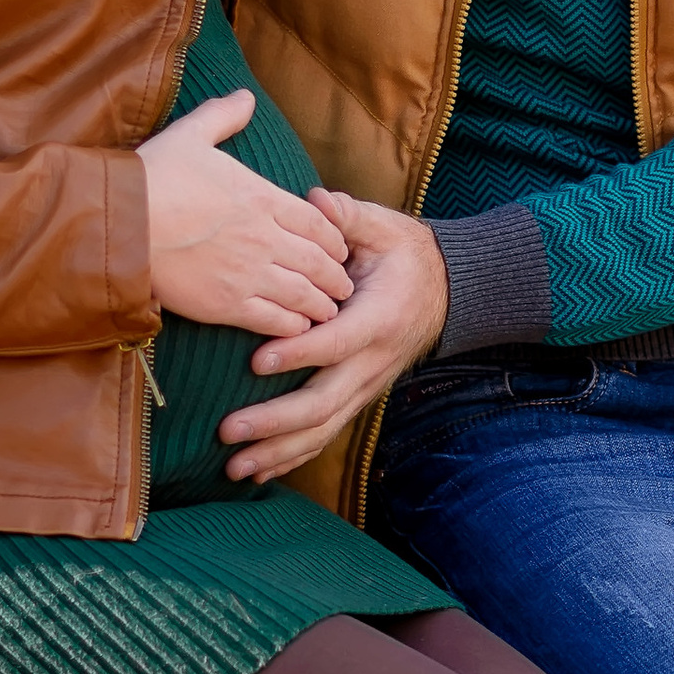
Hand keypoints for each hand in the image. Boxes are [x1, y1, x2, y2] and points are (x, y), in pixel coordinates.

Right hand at [140, 94, 353, 336]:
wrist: (120, 223)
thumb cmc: (151, 177)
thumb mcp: (190, 134)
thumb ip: (222, 116)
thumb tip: (245, 96)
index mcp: (262, 198)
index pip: (318, 223)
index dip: (334, 239)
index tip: (340, 249)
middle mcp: (264, 238)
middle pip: (318, 262)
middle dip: (335, 276)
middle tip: (343, 286)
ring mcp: (247, 273)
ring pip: (302, 294)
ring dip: (320, 305)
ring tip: (328, 311)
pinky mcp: (226, 304)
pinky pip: (273, 320)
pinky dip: (292, 326)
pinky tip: (298, 328)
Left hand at [219, 193, 449, 474]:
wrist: (446, 291)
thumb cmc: (404, 254)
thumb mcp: (384, 227)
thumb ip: (348, 216)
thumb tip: (317, 201)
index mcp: (380, 317)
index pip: (336, 342)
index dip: (299, 353)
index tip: (257, 361)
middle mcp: (374, 361)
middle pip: (325, 402)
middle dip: (275, 420)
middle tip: (227, 429)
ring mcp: (366, 385)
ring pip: (323, 428)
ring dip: (277, 450)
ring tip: (233, 467)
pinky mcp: (357, 397)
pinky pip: (325, 435)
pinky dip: (292, 456)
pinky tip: (258, 472)